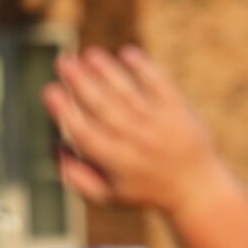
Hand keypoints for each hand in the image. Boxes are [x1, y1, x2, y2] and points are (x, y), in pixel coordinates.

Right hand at [42, 46, 233, 216]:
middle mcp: (135, 140)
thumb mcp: (108, 194)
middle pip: (103, 106)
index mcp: (114, 161)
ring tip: (88, 54)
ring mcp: (158, 123)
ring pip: (127, 91)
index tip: (50, 90)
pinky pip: (159, 84)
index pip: (84, 132)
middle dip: (80, 81)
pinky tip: (126, 53)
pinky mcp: (178, 110)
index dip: (65, 111)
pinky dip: (143, 67)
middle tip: (63, 61)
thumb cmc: (145, 190)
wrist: (198, 189)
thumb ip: (76, 175)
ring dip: (106, 70)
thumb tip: (53, 144)